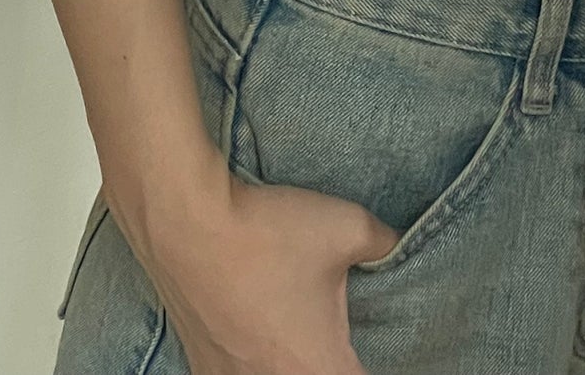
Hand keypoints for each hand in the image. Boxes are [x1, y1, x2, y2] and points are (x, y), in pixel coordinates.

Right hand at [137, 174, 398, 374]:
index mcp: (319, 370)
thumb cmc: (268, 233)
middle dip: (328, 364)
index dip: (370, 366)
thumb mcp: (347, 227)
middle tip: (329, 336)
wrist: (188, 224)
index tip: (360, 349)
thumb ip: (384, 244)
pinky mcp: (202, 367)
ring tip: (293, 336)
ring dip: (287, 364)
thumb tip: (396, 245)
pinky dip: (251, 365)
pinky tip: (255, 334)